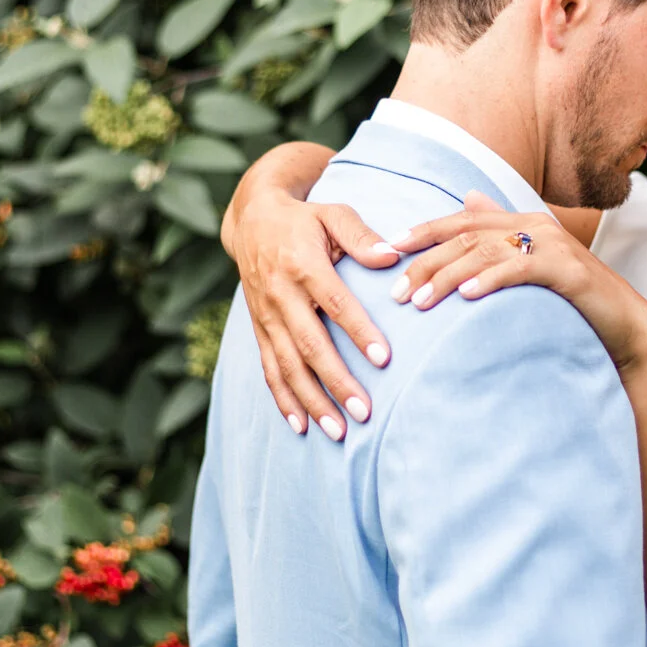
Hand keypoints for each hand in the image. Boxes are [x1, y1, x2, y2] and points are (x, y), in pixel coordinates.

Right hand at [225, 180, 398, 440]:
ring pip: (288, 366)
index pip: (335, 303)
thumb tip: (394, 255)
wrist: (252, 219)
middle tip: (365, 412)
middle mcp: (280, 295)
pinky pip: (269, 370)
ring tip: (339, 431)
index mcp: (303, 264)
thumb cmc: (305, 219)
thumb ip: (361, 237)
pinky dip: (284, 400)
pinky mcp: (259, 330)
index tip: (384, 359)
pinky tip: (302, 426)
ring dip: (312, 401)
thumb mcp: (333, 214)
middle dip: (337, 382)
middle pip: (310, 345)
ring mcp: (266, 316)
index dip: (358, 332)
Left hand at [390, 193, 646, 372]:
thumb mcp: (530, 268)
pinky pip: (520, 269)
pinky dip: (490, 280)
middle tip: (396, 292)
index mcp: (522, 221)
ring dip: (448, 275)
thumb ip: (499, 237)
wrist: (627, 328)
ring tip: (420, 301)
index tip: (386, 249)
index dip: (423, 231)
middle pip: (466, 234)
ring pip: (486, 251)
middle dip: (426, 261)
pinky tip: (466, 297)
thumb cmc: (573, 305)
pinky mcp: (568, 269)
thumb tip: (467, 196)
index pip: (462, 219)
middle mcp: (535, 225)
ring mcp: (553, 244)